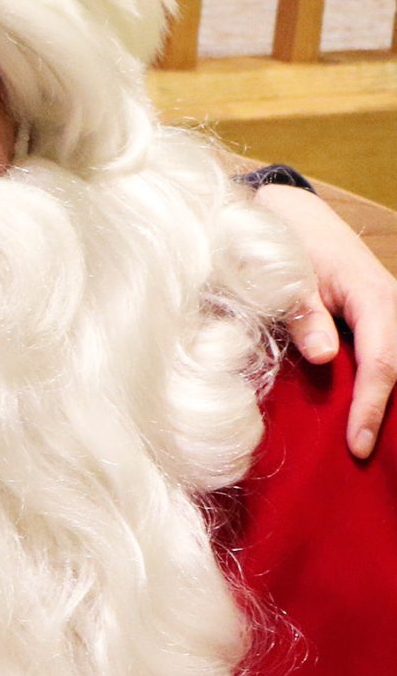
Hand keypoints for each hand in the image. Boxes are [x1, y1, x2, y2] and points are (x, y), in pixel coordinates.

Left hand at [259, 183, 396, 458]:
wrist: (297, 218)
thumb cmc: (289, 245)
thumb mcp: (289, 275)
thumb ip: (304, 314)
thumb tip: (324, 357)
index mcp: (374, 297)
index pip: (382, 363)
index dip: (370, 407)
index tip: (357, 445)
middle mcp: (395, 307)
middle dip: (385, 414)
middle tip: (366, 457)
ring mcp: (394, 315)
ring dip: (388, 403)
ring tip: (370, 444)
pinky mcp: (385, 323)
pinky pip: (389, 359)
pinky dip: (381, 386)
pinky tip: (366, 417)